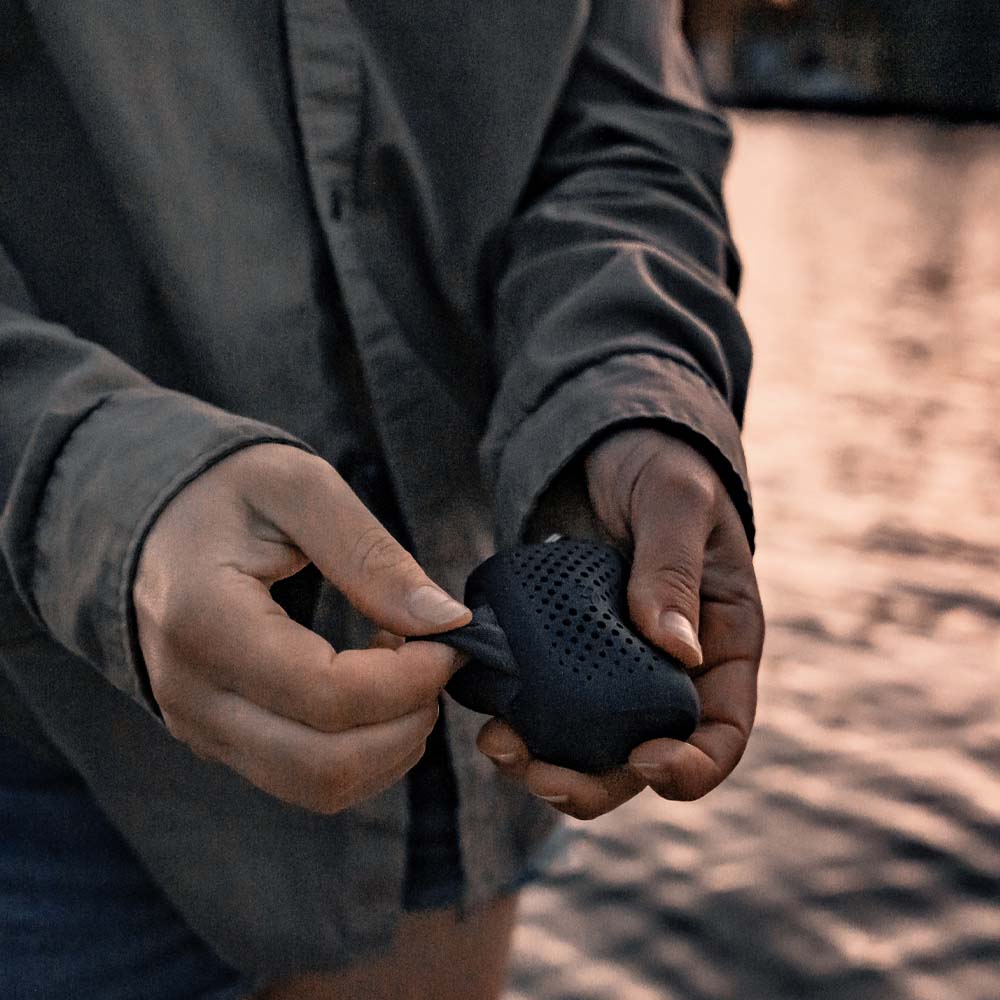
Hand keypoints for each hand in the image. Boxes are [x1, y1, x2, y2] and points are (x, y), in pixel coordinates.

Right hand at [133, 443, 470, 812]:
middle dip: (407, 725)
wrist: (146, 519)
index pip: (327, 696)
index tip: (449, 641)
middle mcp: (192, 694)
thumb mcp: (299, 488)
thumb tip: (447, 621)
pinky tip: (373, 691)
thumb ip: (371, 555)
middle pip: (324, 766)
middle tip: (435, 663)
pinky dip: (360, 752)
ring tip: (404, 673)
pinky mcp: (218, 739)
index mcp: (205, 621)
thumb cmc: (224, 491)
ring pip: (317, 788)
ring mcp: (200, 726)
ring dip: (388, 746)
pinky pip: (302, 779)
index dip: (409, 681)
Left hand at [477, 428, 763, 819]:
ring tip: (498, 746)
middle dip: (597, 780)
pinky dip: (519, 719)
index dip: (693, 766)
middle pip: (644, 756)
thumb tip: (676, 650)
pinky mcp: (562, 651)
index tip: (646, 763)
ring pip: (589, 742)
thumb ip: (673, 569)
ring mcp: (612, 664)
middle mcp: (670, 668)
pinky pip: (545, 702)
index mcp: (721, 642)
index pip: (722, 731)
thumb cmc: (657, 463)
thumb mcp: (675, 501)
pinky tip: (485, 713)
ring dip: (547, 761)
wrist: (601, 444)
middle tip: (542, 774)